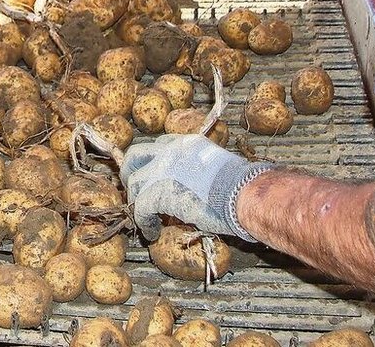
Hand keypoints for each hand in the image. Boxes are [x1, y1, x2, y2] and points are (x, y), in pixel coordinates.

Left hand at [121, 133, 273, 241]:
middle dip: (132, 173)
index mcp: (186, 143)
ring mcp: (161, 170)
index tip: (153, 175)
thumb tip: (197, 186)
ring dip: (137, 201)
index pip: (158, 145)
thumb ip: (199, 171)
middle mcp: (170, 151)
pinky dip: (144, 222)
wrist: (242, 193)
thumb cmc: (241, 185)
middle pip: (135, 156)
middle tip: (137, 191)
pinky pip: (141, 208)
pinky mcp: (158, 192)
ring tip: (145, 216)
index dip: (152, 162)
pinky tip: (152, 232)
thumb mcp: (216, 167)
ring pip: (135, 183)